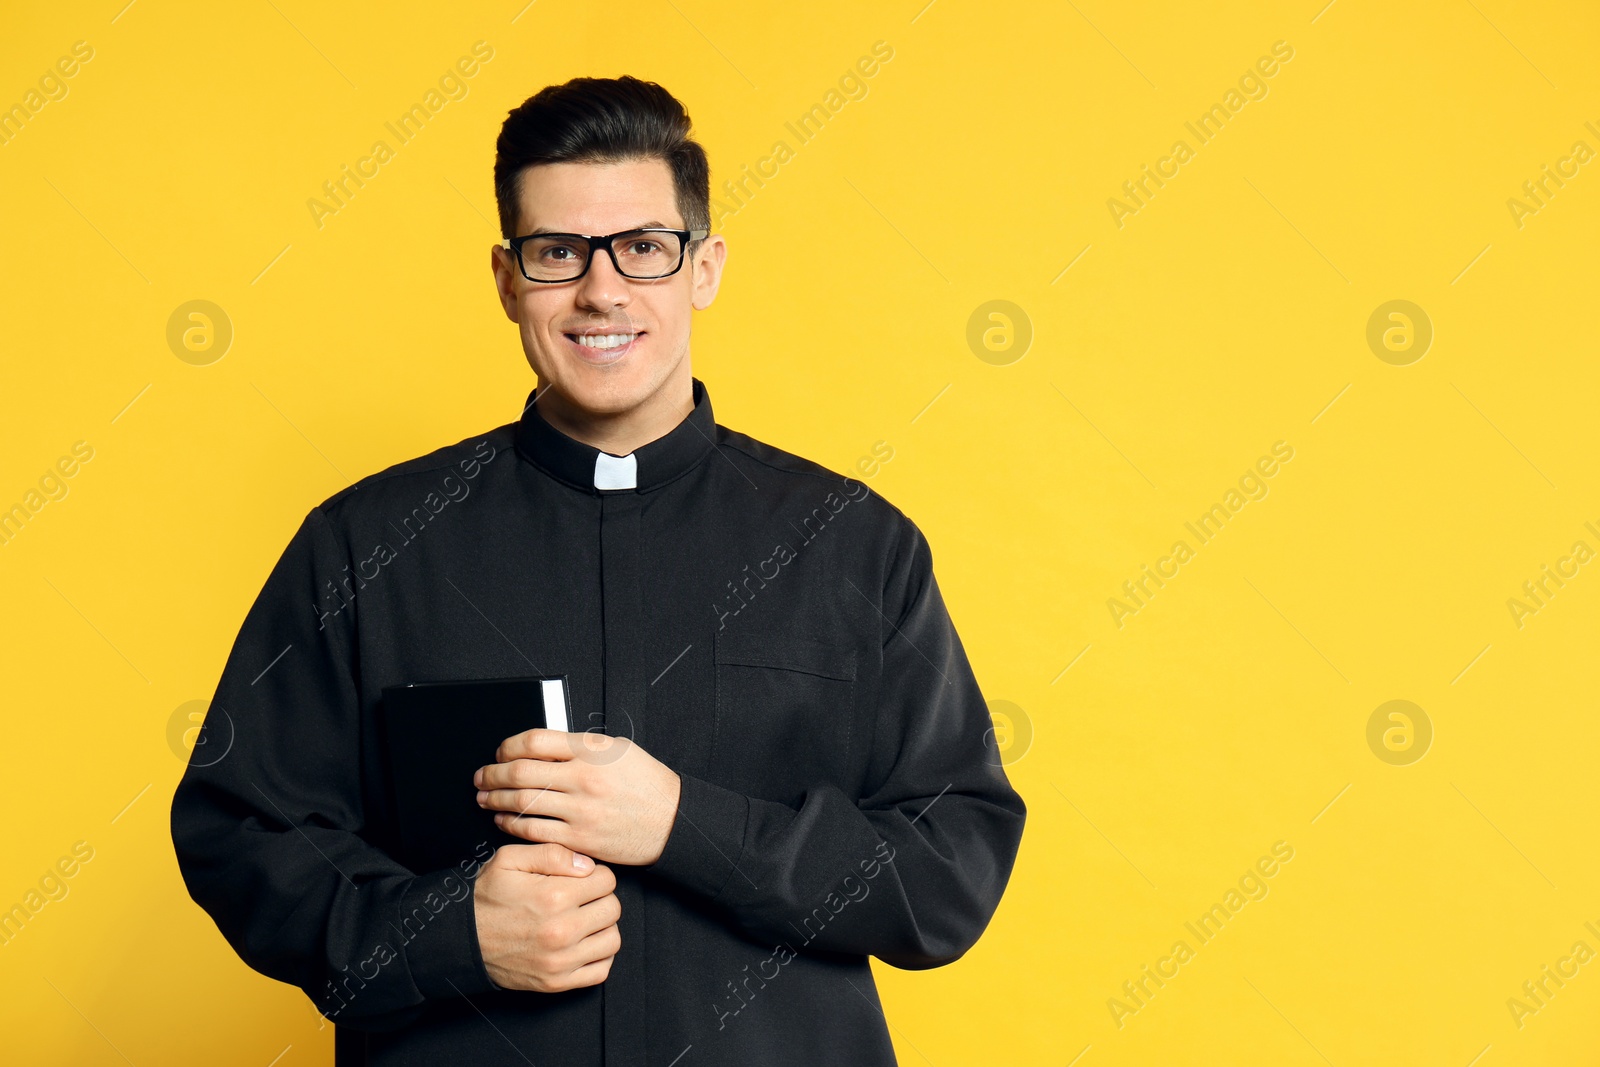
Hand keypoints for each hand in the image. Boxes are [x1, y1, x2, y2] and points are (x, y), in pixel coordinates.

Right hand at [473, 841, 620, 991]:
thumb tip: (587, 865)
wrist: (462, 939)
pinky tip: (584, 944)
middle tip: (583, 899)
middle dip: (601, 899)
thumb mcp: (510, 859)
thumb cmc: (487, 897)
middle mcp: (561, 931)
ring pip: (612, 939)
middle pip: (613, 908)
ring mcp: (561, 961)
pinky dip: (599, 956)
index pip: (607, 880)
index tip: (581, 879)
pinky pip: (601, 971)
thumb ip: (552, 853)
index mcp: (554, 896)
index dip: (595, 875)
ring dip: (603, 927)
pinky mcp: (557, 982)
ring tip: (584, 921)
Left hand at [474, 729, 681, 865]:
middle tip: (481, 777)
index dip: (507, 747)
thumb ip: (578, 746)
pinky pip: (533, 831)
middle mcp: (583, 778)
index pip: (533, 741)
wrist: (672, 820)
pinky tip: (504, 820)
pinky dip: (511, 824)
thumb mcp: (617, 749)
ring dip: (495, 800)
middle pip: (519, 772)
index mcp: (591, 750)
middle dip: (491, 775)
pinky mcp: (579, 838)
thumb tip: (537, 748)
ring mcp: (580, 810)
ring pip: (521, 803)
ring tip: (485, 798)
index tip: (500, 753)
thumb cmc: (645, 782)